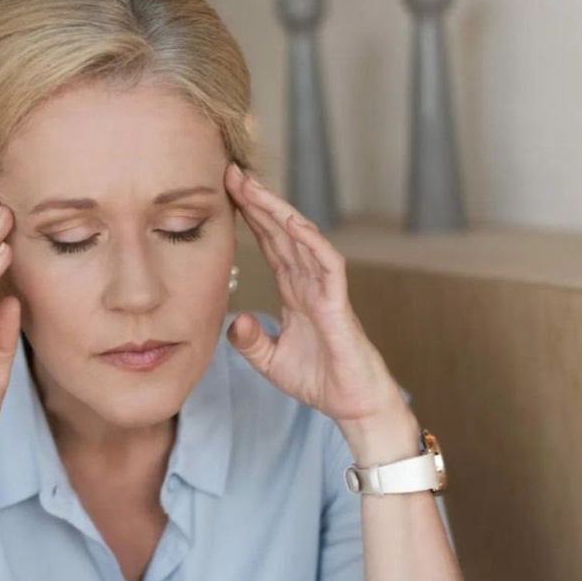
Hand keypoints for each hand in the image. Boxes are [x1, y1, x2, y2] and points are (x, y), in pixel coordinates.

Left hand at [223, 163, 408, 429]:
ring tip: (253, 187)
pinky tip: (292, 223)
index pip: (271, 246)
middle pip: (282, 233)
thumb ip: (249, 341)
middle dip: (259, 202)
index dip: (251, 219)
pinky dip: (311, 242)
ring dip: (279, 212)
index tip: (227, 192)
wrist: (354, 407)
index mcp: (296, 292)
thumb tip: (232, 319)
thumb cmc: (321, 381)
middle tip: (232, 172)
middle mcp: (311, 284)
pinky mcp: (339, 306)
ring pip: (302, 240)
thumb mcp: (271, 361)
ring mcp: (327, 291)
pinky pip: (328, 266)